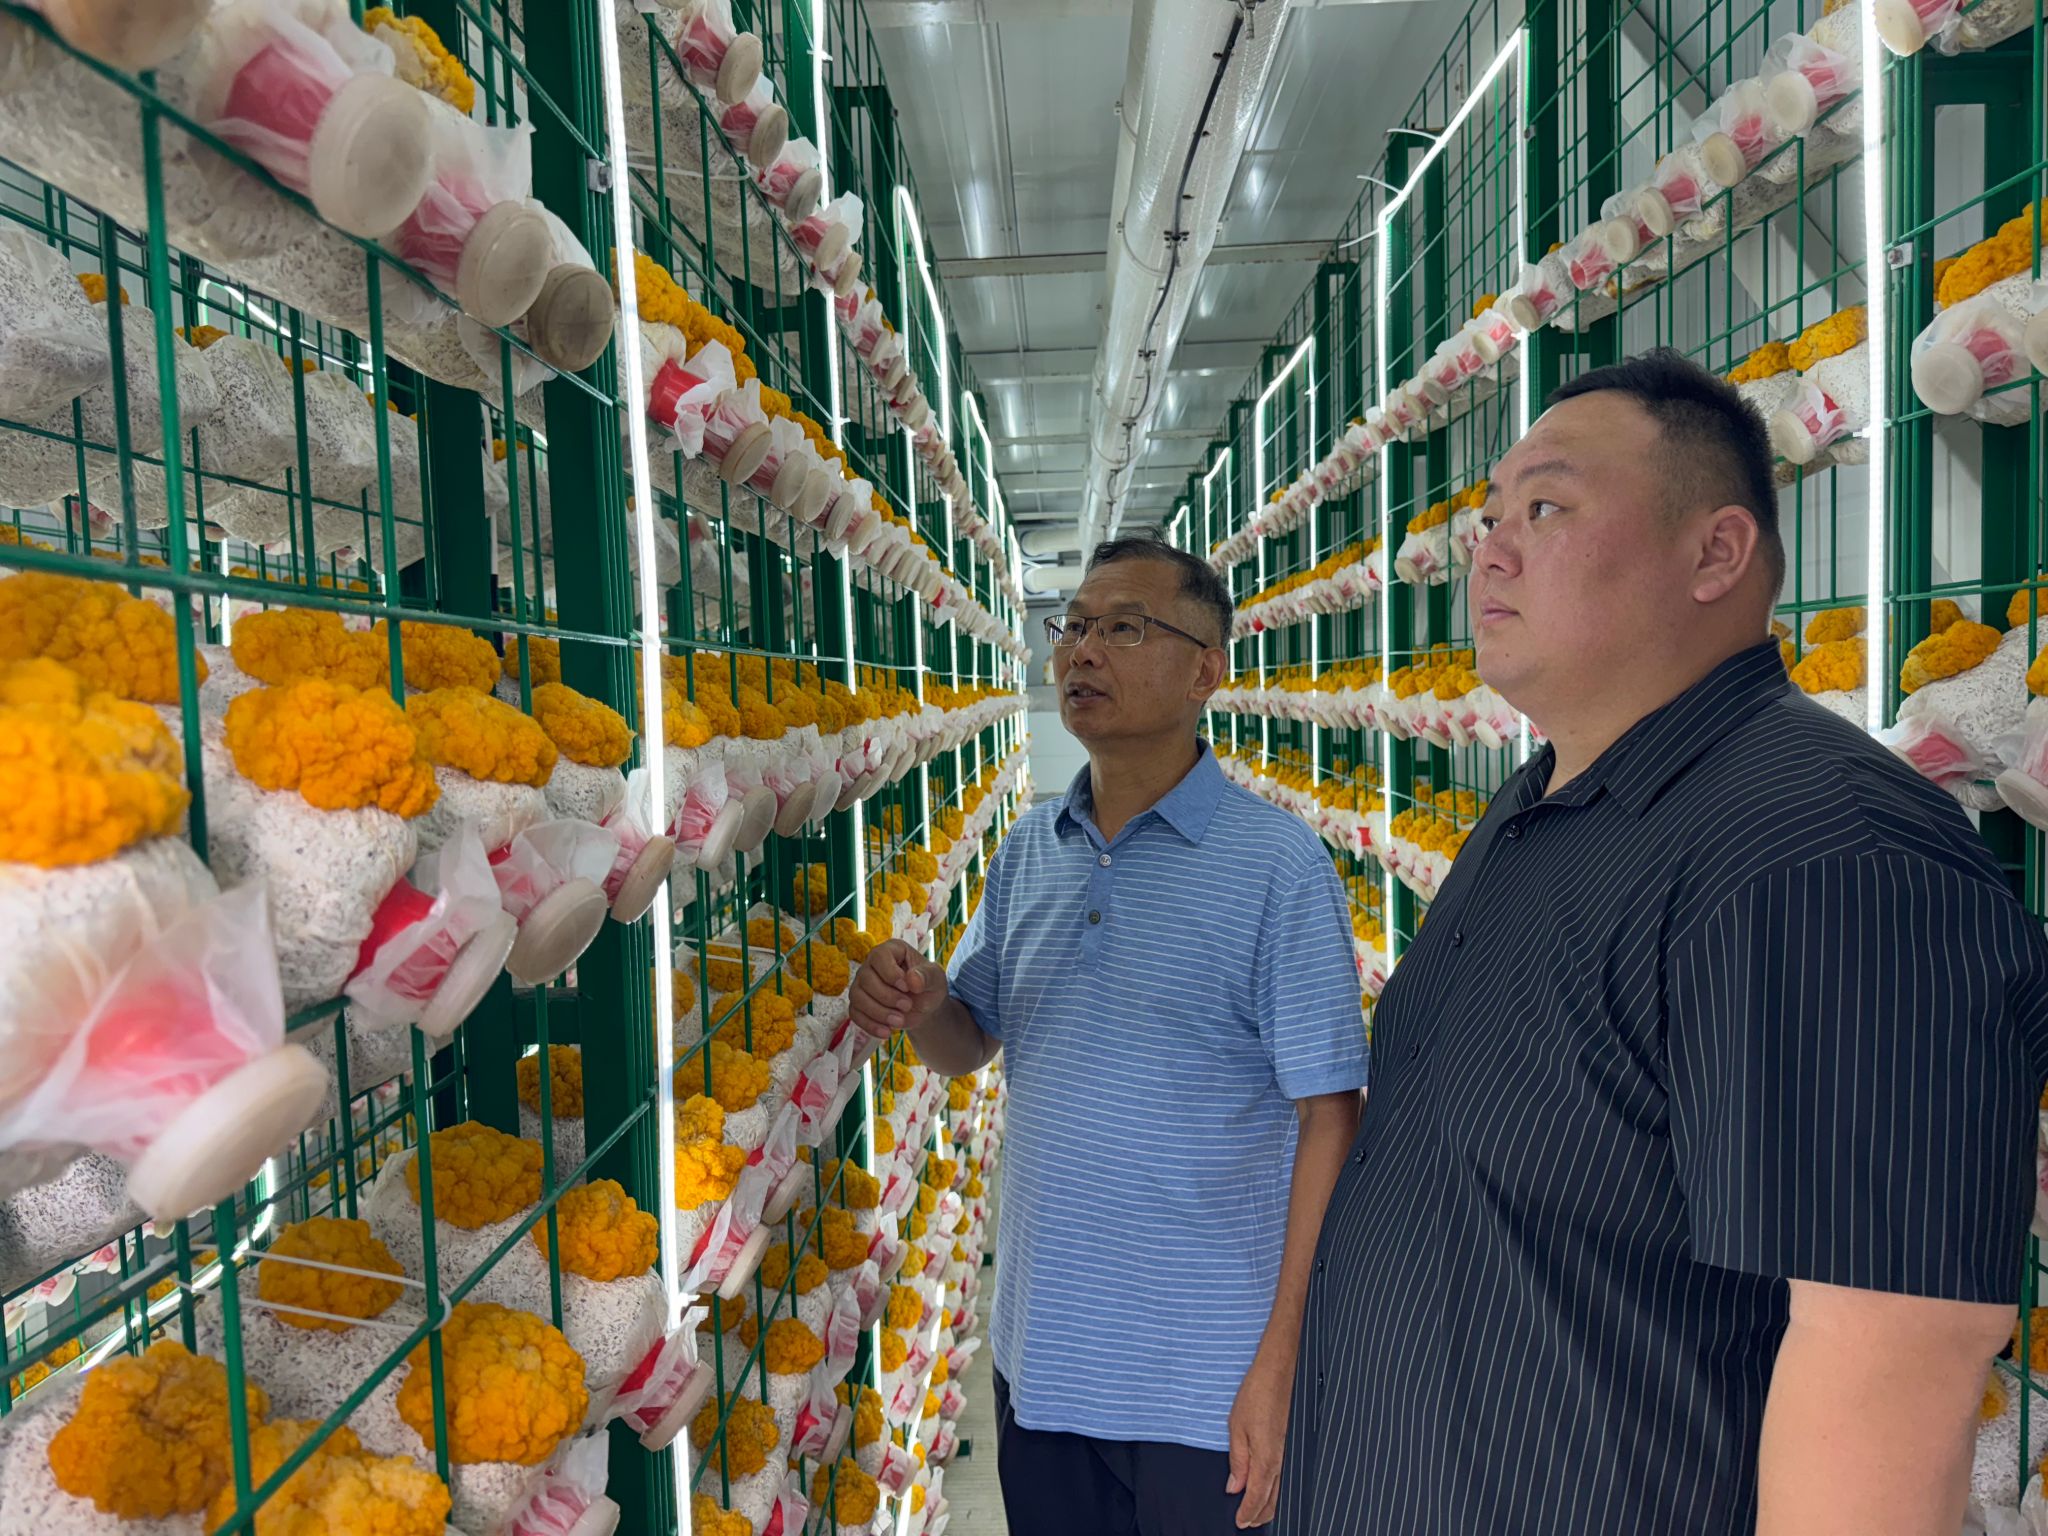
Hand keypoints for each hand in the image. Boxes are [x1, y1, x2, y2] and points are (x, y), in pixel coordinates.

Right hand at [849, 938, 948, 1040]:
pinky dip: (870, 1025)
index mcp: (891, 950)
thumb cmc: (928, 985)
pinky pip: (855, 1014)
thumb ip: (927, 975)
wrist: (924, 1007)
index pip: (879, 956)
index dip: (890, 973)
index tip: (906, 987)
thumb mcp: (935, 978)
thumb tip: (912, 979)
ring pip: (858, 997)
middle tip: (908, 1006)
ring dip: (878, 1012)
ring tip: (899, 1021)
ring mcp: (862, 984)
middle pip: (866, 979)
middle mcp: (871, 965)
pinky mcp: (858, 1003)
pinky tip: (886, 1032)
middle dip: (887, 997)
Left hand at [1226, 1346, 1292, 1528]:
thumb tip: (1234, 1488)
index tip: (1239, 1523)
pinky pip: (1286, 1476)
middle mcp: (1283, 1460)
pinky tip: (1269, 1488)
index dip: (1248, 1513)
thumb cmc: (1256, 1394)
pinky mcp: (1293, 1445)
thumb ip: (1238, 1461)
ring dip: (1269, 1505)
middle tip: (1245, 1522)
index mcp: (1267, 1458)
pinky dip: (1278, 1490)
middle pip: (1273, 1501)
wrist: (1280, 1371)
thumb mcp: (1236, 1427)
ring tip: (1254, 1511)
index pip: (1257, 1498)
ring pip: (1282, 1491)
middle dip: (1259, 1515)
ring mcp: (1290, 1453)